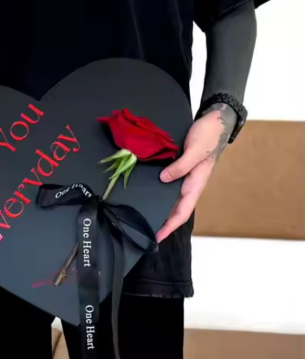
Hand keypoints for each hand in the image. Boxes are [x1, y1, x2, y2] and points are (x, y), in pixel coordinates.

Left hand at [156, 103, 236, 241]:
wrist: (216, 121)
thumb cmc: (208, 136)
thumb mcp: (195, 150)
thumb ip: (181, 166)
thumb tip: (163, 179)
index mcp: (196, 183)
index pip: (182, 212)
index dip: (169, 226)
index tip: (156, 237)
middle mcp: (190, 183)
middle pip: (175, 209)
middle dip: (163, 221)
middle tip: (143, 230)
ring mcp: (185, 176)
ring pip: (172, 197)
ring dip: (161, 207)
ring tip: (143, 214)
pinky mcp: (181, 167)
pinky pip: (169, 184)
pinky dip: (160, 190)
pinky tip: (149, 190)